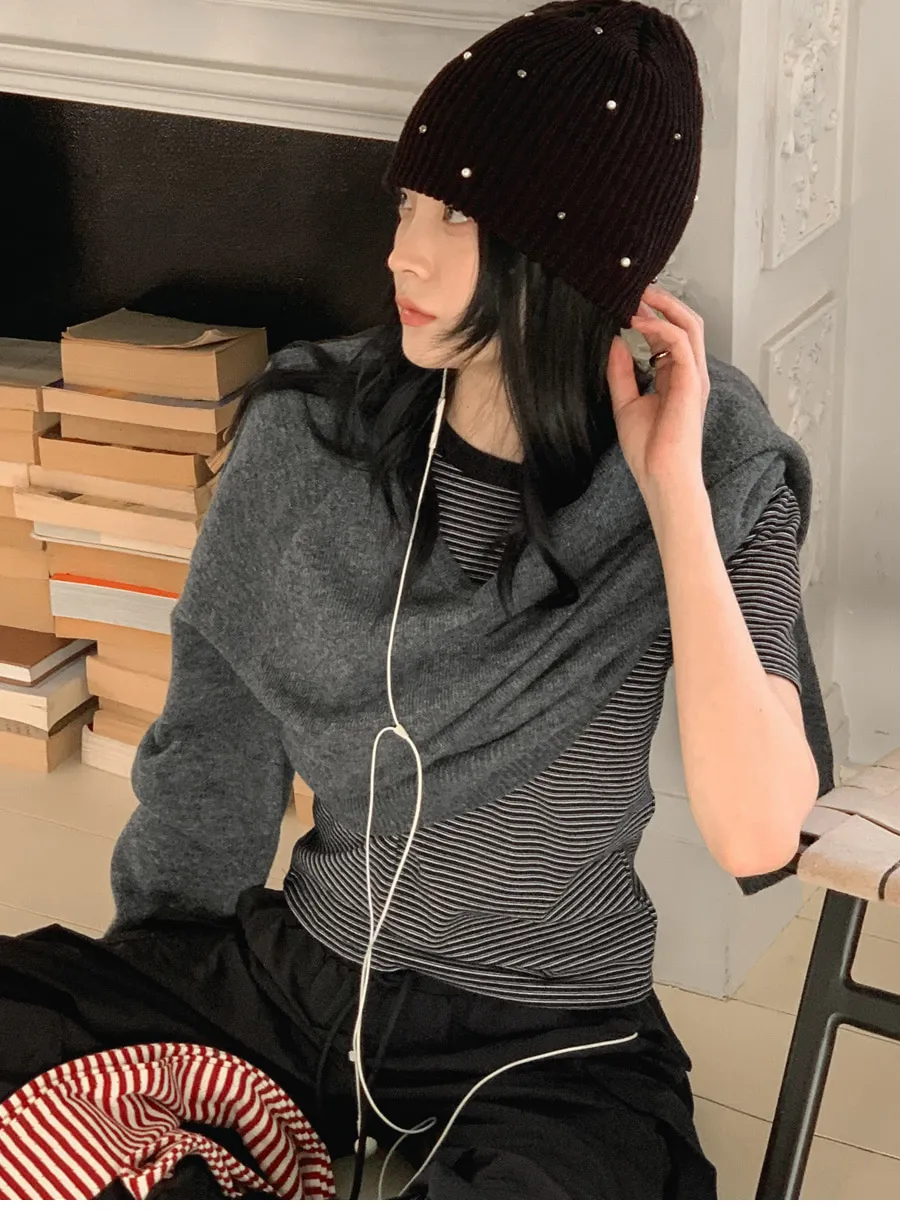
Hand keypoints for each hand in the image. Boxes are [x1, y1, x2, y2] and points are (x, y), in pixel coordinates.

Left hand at [606, 284, 710, 500]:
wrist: (661, 475)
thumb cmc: (648, 450)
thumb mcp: (625, 402)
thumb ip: (622, 371)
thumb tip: (616, 340)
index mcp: (676, 378)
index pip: (669, 336)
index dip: (649, 317)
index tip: (625, 305)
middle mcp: (689, 373)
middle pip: (685, 323)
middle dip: (662, 302)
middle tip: (636, 289)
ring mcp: (694, 376)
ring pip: (689, 325)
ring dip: (664, 307)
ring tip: (639, 296)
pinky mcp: (691, 382)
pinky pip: (682, 342)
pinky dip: (661, 327)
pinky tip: (638, 324)